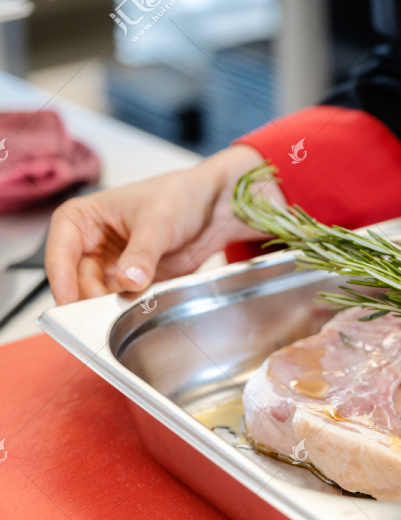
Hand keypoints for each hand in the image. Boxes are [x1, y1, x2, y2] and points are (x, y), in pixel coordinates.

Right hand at [46, 145, 278, 303]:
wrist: (214, 207)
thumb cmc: (179, 196)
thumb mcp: (158, 221)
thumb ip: (142, 253)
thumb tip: (129, 281)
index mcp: (83, 219)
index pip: (59, 252)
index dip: (61, 280)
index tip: (70, 303)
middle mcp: (92, 245)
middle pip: (77, 281)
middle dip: (90, 299)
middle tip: (107, 314)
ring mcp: (113, 265)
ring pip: (98, 296)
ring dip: (111, 307)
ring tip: (130, 309)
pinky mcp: (134, 282)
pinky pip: (124, 302)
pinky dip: (131, 308)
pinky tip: (144, 308)